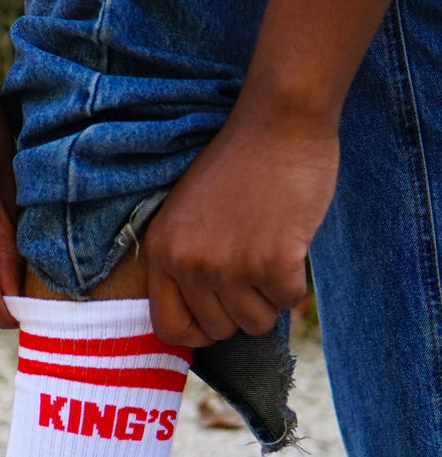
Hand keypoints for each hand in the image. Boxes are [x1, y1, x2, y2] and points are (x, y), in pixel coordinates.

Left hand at [145, 109, 339, 345]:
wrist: (278, 123)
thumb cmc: (238, 164)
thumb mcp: (185, 212)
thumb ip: (185, 258)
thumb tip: (202, 312)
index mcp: (162, 252)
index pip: (168, 327)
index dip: (197, 333)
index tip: (218, 319)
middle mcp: (189, 264)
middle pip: (218, 328)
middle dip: (241, 311)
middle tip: (255, 276)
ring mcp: (229, 265)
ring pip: (254, 323)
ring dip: (269, 298)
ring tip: (272, 258)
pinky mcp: (272, 261)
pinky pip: (287, 302)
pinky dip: (295, 284)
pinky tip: (291, 248)